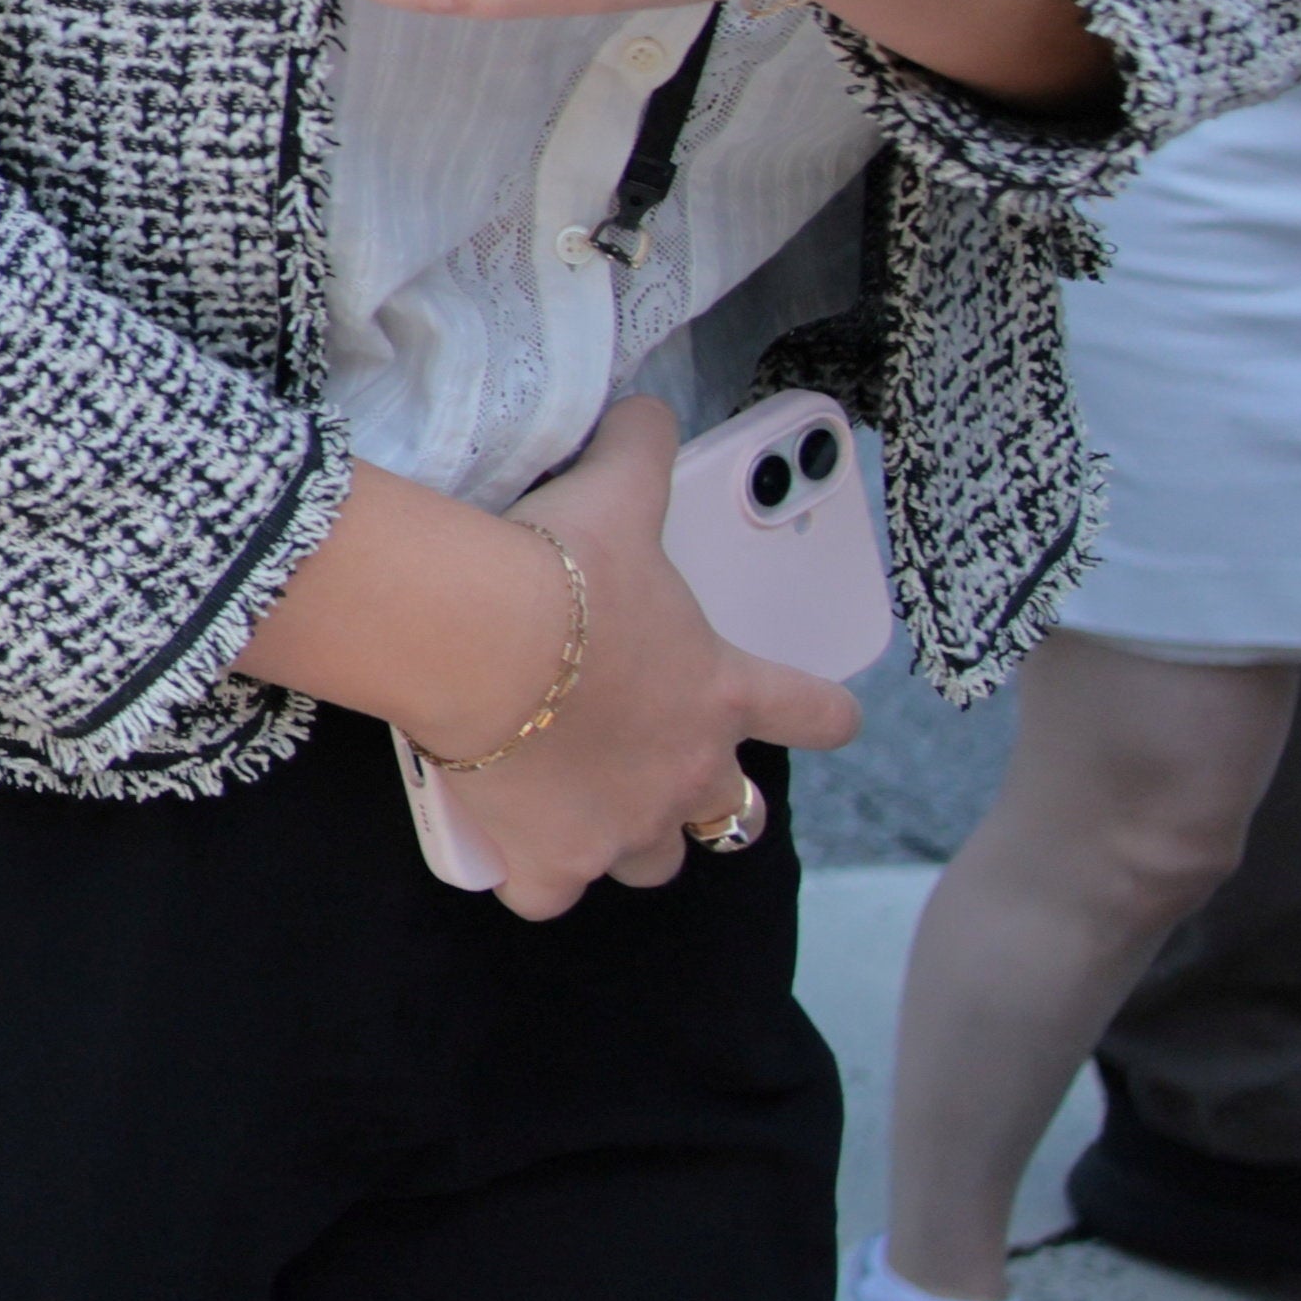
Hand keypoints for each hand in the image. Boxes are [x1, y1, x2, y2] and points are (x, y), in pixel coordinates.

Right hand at [424, 408, 863, 918]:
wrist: (476, 638)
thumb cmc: (559, 570)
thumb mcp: (614, 495)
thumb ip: (644, 451)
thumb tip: (649, 405)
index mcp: (722, 693)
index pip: (815, 715)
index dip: (821, 714)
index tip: (823, 714)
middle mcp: (688, 773)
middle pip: (730, 818)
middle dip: (705, 801)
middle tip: (657, 769)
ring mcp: (621, 828)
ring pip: (651, 863)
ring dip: (622, 841)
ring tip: (575, 808)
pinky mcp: (552, 862)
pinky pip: (551, 895)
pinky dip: (534, 875)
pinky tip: (507, 847)